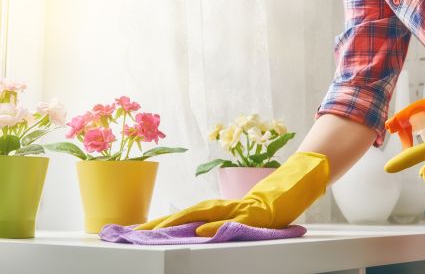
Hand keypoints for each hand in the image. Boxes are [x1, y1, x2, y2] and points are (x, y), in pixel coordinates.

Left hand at [135, 152, 329, 235]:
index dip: (161, 221)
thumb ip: (216, 223)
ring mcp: (235, 209)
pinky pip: (230, 221)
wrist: (288, 193)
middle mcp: (221, 207)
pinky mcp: (251, 213)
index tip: (138, 230)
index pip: (183, 215)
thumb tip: (193, 231)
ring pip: (201, 215)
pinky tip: (200, 230)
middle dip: (160, 222)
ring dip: (178, 221)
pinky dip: (213, 225)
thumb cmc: (260, 207)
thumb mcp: (235, 218)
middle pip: (185, 213)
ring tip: (157, 229)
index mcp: (215, 208)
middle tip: (136, 231)